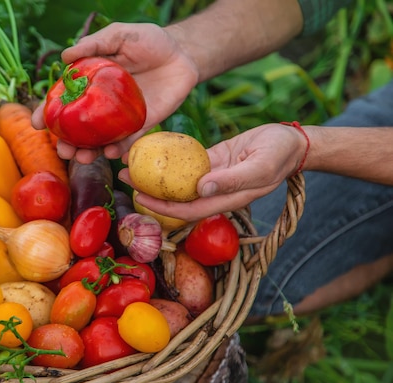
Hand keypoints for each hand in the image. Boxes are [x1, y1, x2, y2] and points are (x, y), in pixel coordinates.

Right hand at [31, 22, 197, 163]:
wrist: (183, 53)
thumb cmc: (149, 41)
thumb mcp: (121, 36)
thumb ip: (95, 44)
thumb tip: (65, 56)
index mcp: (90, 84)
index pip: (65, 101)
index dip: (49, 113)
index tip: (37, 125)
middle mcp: (102, 105)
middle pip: (80, 128)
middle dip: (68, 143)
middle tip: (63, 151)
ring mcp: (121, 117)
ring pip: (101, 140)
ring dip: (90, 152)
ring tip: (83, 158)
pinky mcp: (143, 124)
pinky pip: (129, 141)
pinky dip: (119, 150)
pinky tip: (112, 153)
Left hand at [120, 123, 306, 220]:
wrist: (292, 141)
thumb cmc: (280, 154)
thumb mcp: (259, 167)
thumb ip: (231, 181)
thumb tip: (200, 189)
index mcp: (224, 201)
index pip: (186, 210)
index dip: (161, 207)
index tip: (138, 196)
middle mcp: (213, 193)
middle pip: (174, 198)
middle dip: (148, 191)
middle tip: (122, 176)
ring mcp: (211, 177)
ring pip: (176, 181)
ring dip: (153, 175)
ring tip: (129, 163)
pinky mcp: (211, 161)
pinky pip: (185, 163)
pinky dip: (168, 160)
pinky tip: (150, 150)